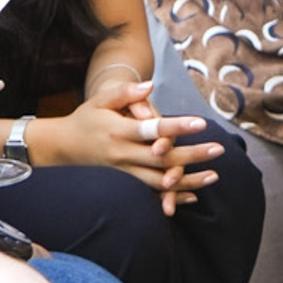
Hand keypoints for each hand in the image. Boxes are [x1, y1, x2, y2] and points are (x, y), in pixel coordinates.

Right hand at [37, 81, 221, 215]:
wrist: (63, 147)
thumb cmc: (86, 119)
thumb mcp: (100, 100)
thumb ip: (125, 92)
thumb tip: (150, 85)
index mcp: (118, 131)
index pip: (152, 129)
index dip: (176, 126)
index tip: (201, 122)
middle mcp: (122, 155)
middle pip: (162, 158)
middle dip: (192, 155)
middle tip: (219, 149)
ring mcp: (124, 173)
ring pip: (160, 181)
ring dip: (188, 180)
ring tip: (214, 175)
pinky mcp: (125, 184)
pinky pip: (151, 193)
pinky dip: (172, 196)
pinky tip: (194, 195)